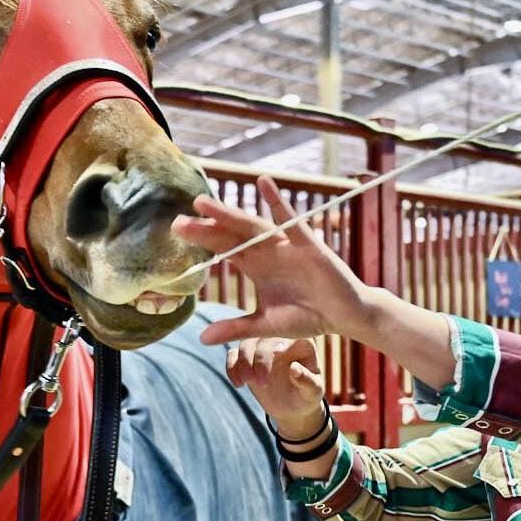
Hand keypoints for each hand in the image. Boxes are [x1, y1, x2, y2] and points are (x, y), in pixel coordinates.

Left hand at [173, 176, 372, 344]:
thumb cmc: (307, 316)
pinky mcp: (307, 243)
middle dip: (206, 227)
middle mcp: (267, 251)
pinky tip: (263, 182)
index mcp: (256, 266)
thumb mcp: (266, 324)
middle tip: (179, 220)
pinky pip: (289, 219)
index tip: (177, 232)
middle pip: (231, 235)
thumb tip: (202, 338)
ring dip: (229, 215)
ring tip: (204, 205)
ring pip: (252, 226)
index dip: (202, 240)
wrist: (343, 317)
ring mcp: (285, 245)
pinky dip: (277, 201)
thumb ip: (236, 328)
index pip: (224, 249)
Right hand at [227, 337, 325, 435]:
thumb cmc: (307, 396)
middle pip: (264, 336)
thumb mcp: (312, 392)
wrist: (291, 407)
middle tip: (260, 381)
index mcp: (301, 341)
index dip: (281, 341)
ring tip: (247, 382)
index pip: (289, 335)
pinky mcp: (247, 357)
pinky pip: (233, 354)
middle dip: (258, 356)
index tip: (277, 353)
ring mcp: (261, 347)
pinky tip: (238, 383)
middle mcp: (280, 338)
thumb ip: (307, 381)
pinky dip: (232, 367)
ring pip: (246, 343)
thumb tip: (294, 369)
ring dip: (243, 362)